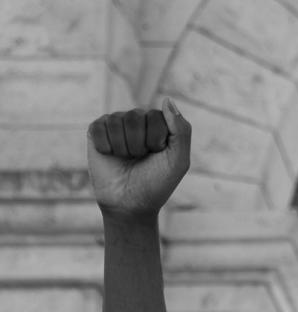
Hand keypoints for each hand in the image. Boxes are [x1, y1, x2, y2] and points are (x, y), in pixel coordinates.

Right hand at [87, 100, 190, 216]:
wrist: (130, 205)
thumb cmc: (156, 183)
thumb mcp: (178, 161)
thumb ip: (181, 130)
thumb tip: (167, 100)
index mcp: (157, 123)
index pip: (156, 117)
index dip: (156, 141)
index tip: (156, 156)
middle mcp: (136, 119)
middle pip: (135, 117)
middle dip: (139, 145)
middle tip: (139, 160)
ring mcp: (116, 123)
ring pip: (117, 122)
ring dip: (123, 148)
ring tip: (126, 159)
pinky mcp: (97, 130)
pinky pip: (100, 128)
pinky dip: (107, 148)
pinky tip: (110, 156)